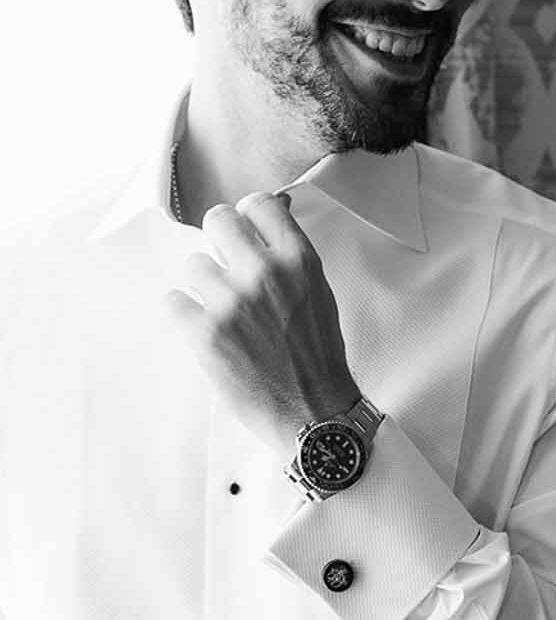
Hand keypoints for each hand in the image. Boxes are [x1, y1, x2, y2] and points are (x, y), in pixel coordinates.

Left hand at [164, 193, 360, 455]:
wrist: (314, 415)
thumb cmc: (319, 358)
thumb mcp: (319, 295)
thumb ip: (291, 257)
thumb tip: (271, 215)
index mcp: (299, 261)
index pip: (258, 204)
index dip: (248, 220)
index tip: (246, 236)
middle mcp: (264, 273)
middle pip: (217, 220)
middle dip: (219, 242)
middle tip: (226, 270)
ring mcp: (231, 302)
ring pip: (193, 265)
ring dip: (204, 288)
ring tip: (225, 316)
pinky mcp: (204, 333)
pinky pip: (173, 301)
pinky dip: (185, 316)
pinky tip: (207, 332)